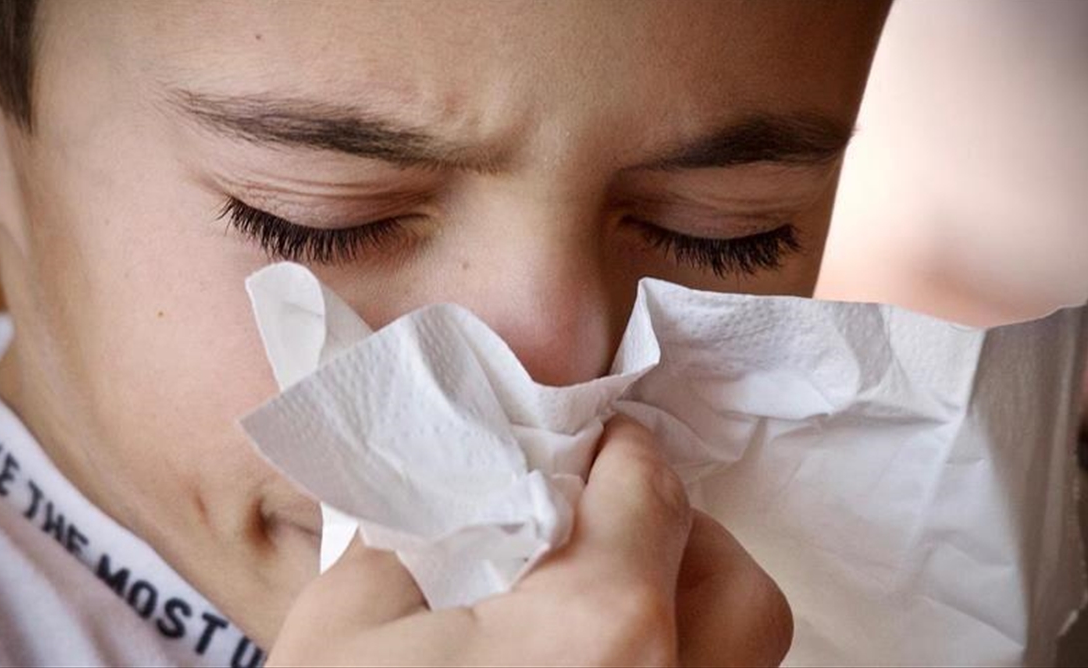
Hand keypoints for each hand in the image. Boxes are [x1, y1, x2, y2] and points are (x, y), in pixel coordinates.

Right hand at [266, 416, 792, 665]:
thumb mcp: (345, 625)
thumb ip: (417, 533)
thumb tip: (464, 494)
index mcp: (596, 626)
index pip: (651, 491)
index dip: (621, 449)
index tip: (597, 441)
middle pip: (734, 584)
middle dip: (679, 536)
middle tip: (605, 525)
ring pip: (742, 660)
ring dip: (689, 612)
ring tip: (601, 605)